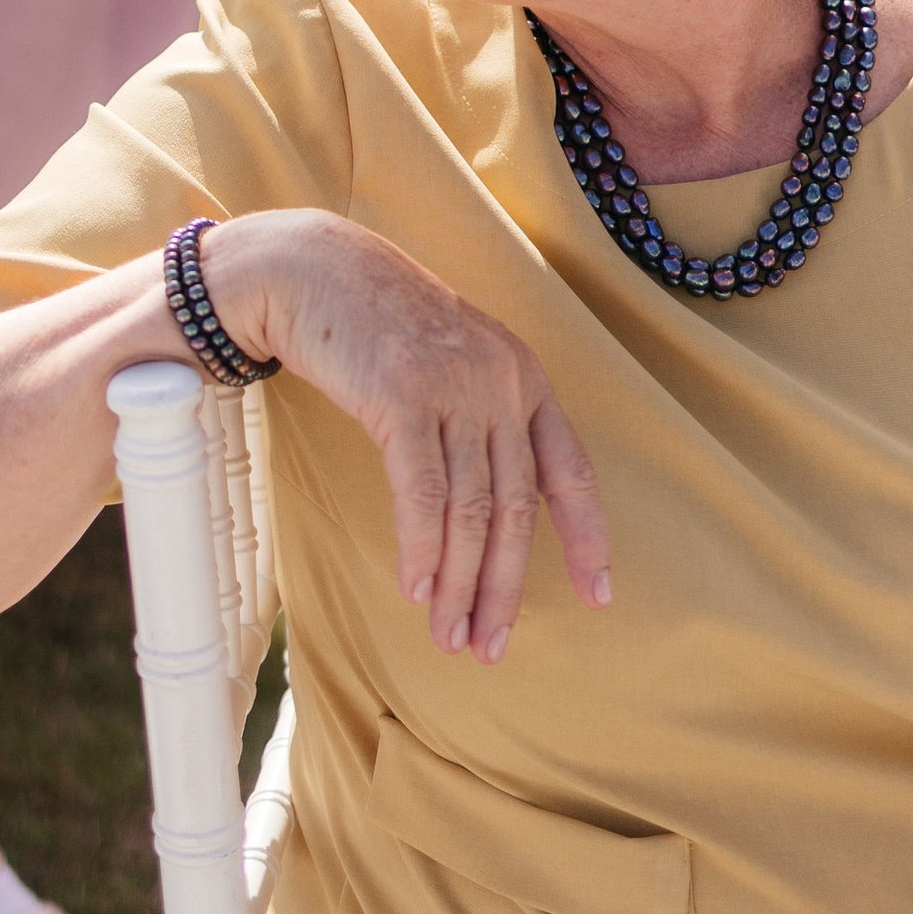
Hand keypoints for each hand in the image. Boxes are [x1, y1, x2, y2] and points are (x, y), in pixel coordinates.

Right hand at [197, 209, 611, 658]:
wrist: (312, 266)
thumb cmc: (377, 323)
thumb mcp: (452, 362)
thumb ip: (480, 420)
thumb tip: (489, 512)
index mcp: (524, 376)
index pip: (570, 472)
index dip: (588, 538)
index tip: (600, 596)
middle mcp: (501, 382)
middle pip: (516, 509)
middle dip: (505, 587)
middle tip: (490, 646)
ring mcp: (454, 387)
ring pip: (470, 511)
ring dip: (460, 584)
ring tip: (449, 635)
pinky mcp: (402, 396)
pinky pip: (421, 492)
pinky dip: (421, 548)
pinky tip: (417, 588)